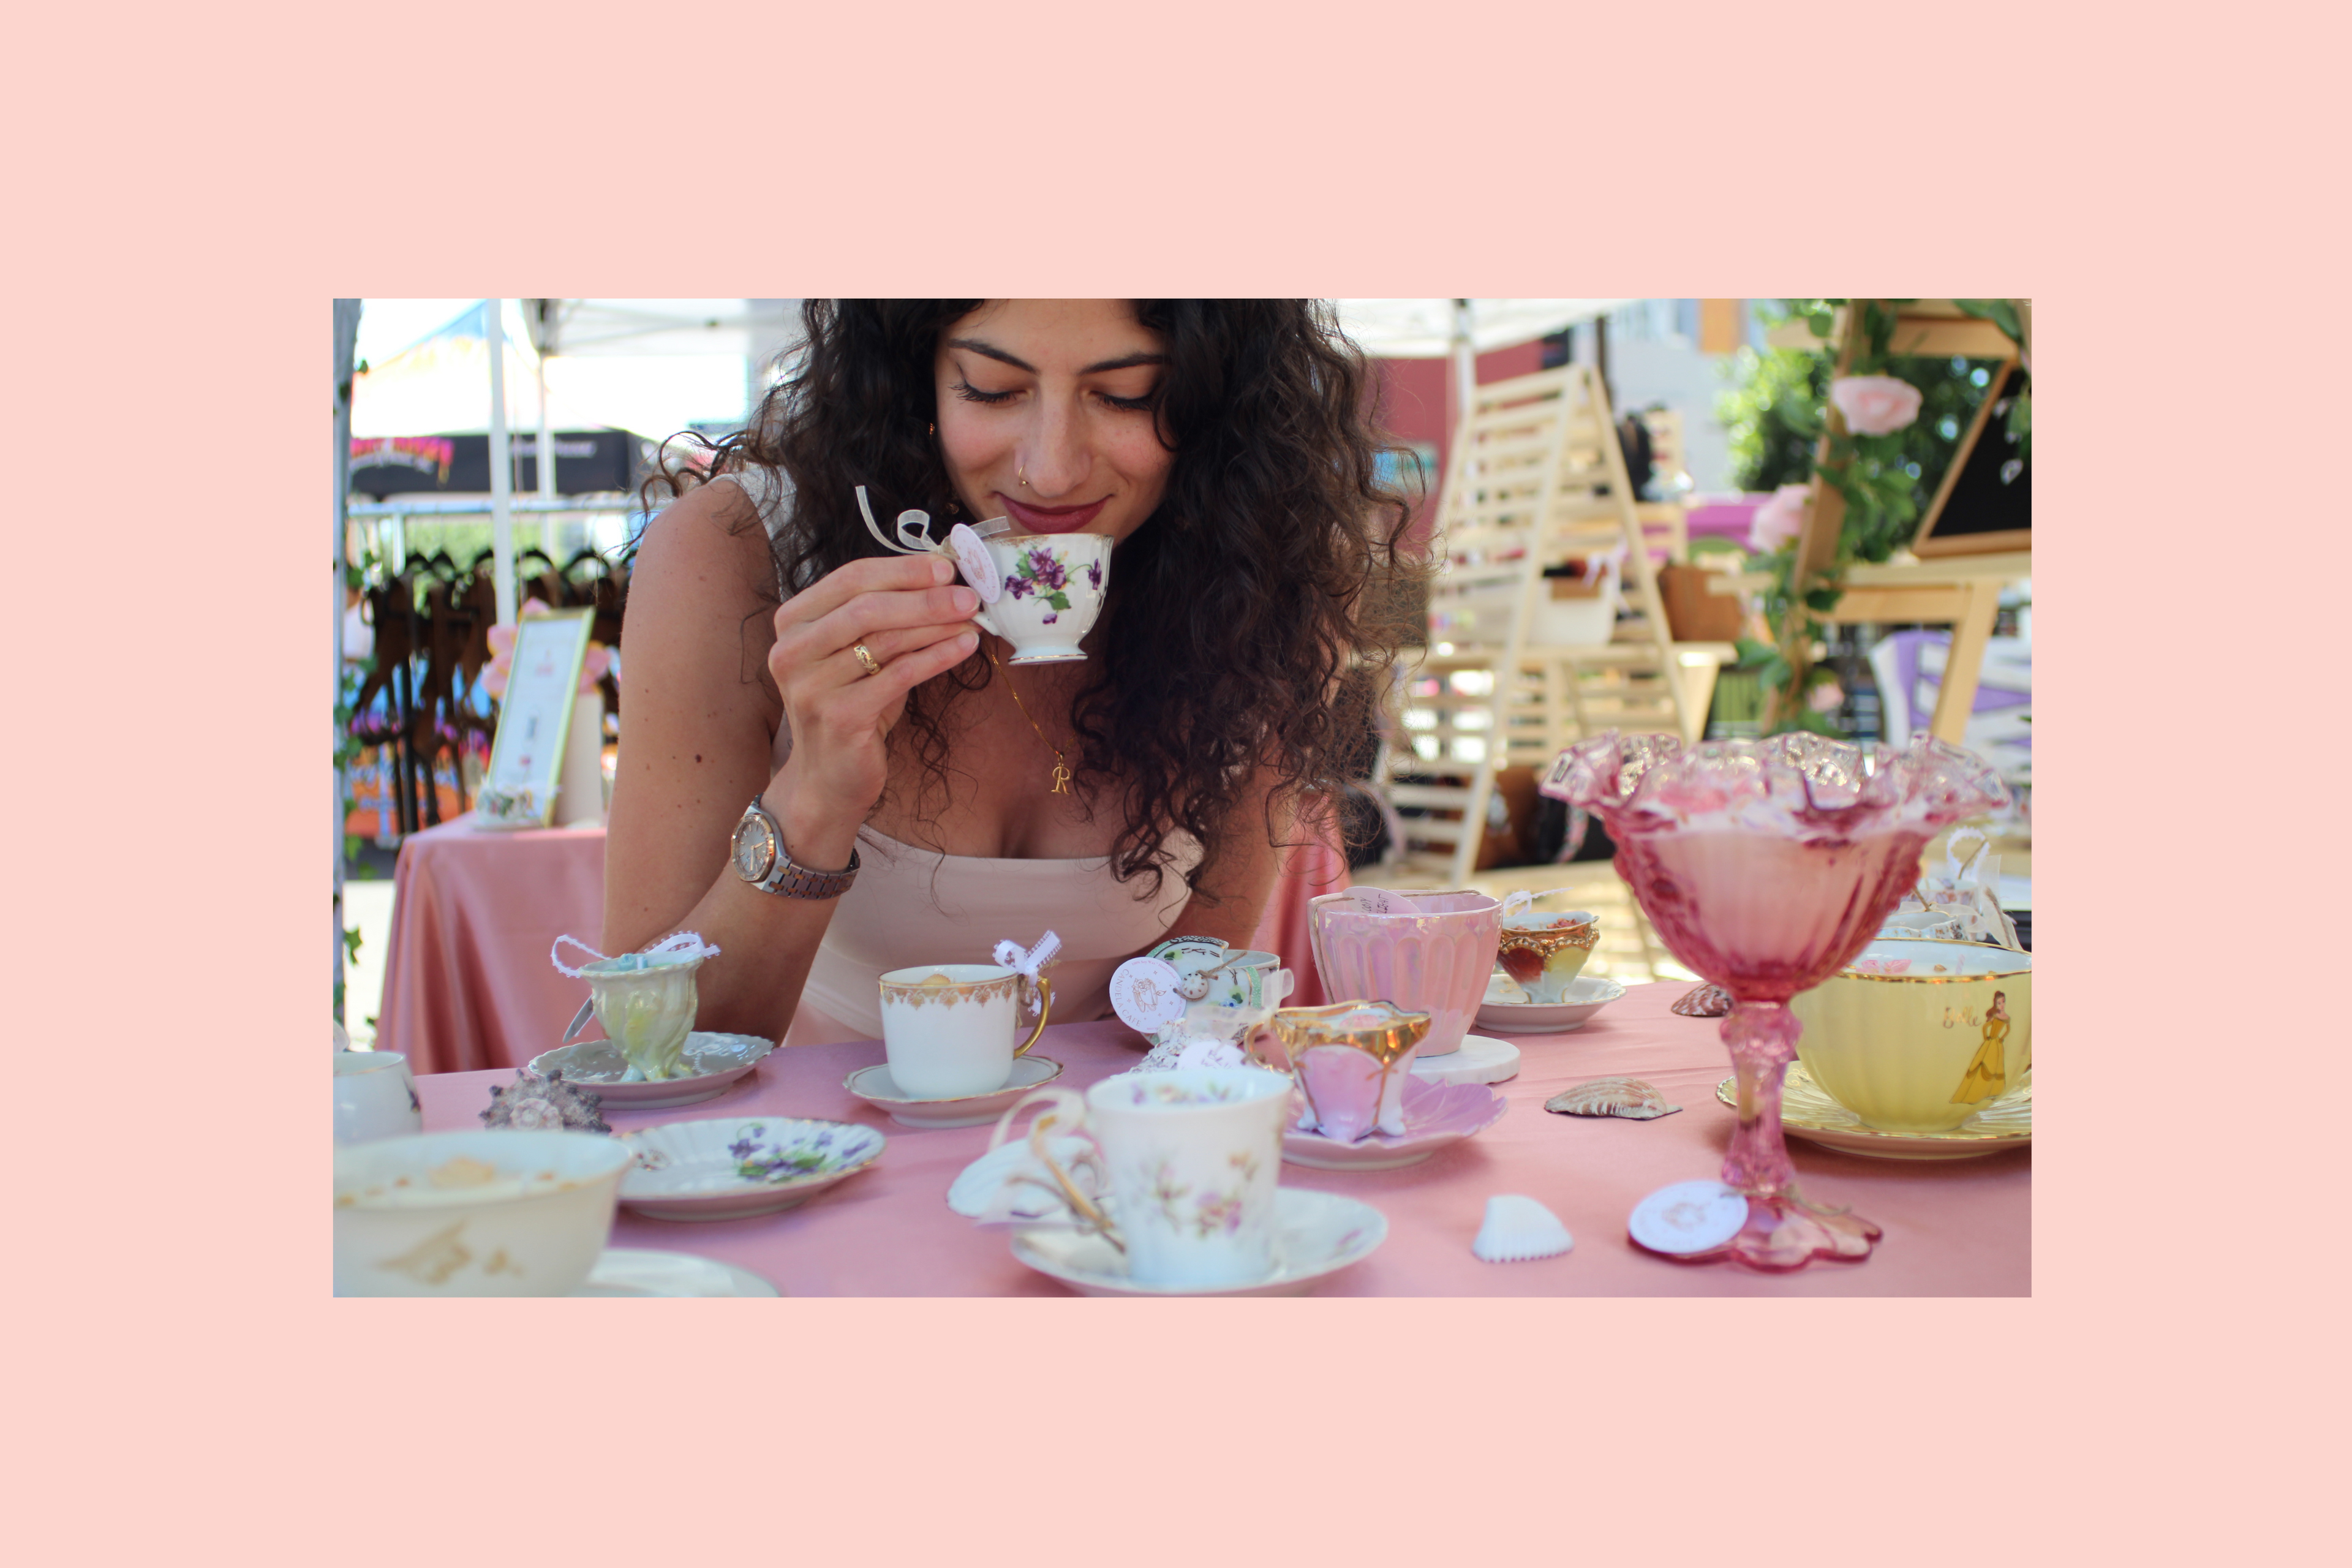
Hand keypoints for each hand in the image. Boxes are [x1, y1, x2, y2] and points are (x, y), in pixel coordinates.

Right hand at [764, 554, 978, 835]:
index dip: (902, 569)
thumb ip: (886, 619)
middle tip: (969, 595)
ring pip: (885, 641)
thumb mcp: (860, 655)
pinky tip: (965, 647)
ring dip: (937, 626)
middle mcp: (792, 650)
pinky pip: (898, 676)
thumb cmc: (851, 707)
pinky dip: (937, 657)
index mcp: (793, 621)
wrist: (828, 778)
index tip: (945, 566)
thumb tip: (944, 582)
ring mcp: (810, 685)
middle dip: (924, 597)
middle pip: (867, 607)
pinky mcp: (837, 716)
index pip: (850, 578)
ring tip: (973, 618)